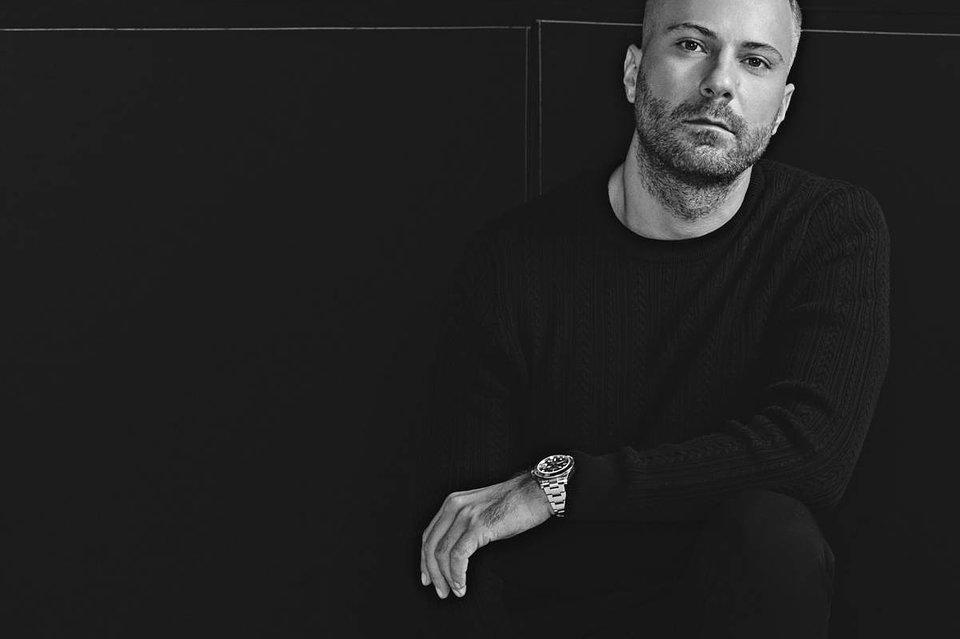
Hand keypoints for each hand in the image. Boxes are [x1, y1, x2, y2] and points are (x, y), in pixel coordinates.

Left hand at [420, 472, 551, 598]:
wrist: (534, 493)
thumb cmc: (514, 504)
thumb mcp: (480, 510)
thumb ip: (465, 525)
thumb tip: (456, 553)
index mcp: (452, 503)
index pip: (429, 535)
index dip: (424, 560)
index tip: (428, 578)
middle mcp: (454, 507)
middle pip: (431, 546)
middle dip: (432, 572)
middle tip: (440, 591)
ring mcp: (466, 516)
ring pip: (442, 553)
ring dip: (445, 577)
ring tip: (454, 591)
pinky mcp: (479, 526)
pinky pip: (458, 556)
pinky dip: (457, 574)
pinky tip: (461, 585)